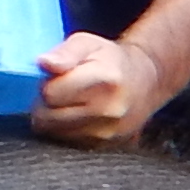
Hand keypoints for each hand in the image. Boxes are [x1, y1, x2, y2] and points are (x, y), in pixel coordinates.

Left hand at [31, 30, 167, 145]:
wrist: (146, 82)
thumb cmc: (110, 60)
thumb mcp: (87, 43)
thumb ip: (64, 53)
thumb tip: (44, 63)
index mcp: (104, 80)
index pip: (50, 94)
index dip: (47, 84)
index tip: (57, 79)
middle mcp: (108, 110)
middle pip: (48, 118)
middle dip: (46, 104)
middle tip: (62, 91)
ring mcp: (108, 132)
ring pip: (55, 133)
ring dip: (54, 119)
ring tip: (72, 102)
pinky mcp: (105, 146)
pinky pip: (67, 143)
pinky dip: (66, 130)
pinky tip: (79, 116)